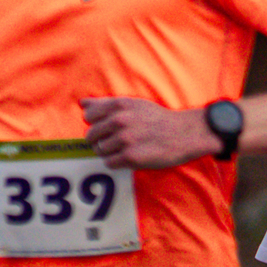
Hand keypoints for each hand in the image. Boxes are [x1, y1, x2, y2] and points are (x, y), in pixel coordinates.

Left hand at [80, 96, 211, 169]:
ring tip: (125, 149)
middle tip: (116, 141)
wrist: (183, 134)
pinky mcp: (131, 157)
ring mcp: (125, 139)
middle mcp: (120, 120)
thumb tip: (82, 103)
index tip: (108, 127)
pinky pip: (109, 163)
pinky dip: (116, 162)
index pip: (89, 116)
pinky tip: (129, 157)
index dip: (97, 123)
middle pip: (92, 135)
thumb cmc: (157, 118)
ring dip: (109, 152)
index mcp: (119, 105)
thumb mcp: (133, 104)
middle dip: (101, 140)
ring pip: (99, 150)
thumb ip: (105, 103)